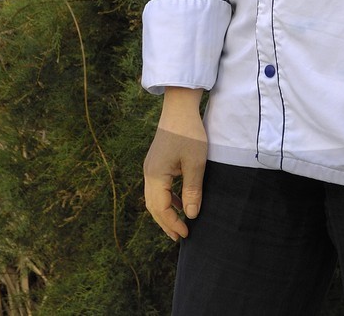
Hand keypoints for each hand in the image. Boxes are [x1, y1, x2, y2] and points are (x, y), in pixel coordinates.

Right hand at [143, 87, 207, 240]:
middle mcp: (148, 173)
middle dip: (166, 223)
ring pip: (154, 198)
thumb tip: (191, 216)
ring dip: (166, 212)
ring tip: (179, 225)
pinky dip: (167, 199)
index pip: (161, 208)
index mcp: (155, 176)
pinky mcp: (156, 162)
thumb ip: (192, 190)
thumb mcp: (195, 164)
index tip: (186, 234)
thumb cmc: (189, 134)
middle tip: (181, 237)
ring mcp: (150, 167)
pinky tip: (180, 203)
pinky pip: (158, 188)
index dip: (172, 224)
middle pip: (153, 206)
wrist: (179, 108)